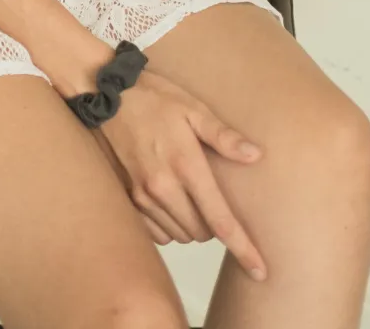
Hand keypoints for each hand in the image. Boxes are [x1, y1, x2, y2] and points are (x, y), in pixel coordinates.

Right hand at [95, 67, 267, 280]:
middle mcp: (163, 188)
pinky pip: (157, 233)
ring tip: (188, 194)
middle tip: (210, 194)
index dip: (243, 248)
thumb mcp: (194, 109)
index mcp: (186, 166)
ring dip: (191, 225)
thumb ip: (223, 136)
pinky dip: (169, 225)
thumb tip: (255, 155)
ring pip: (180, 236)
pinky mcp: (128, 201)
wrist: (109, 97)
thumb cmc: (156, 99)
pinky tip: (169, 201)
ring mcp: (143, 197)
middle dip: (213, 224)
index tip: (260, 271)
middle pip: (202, 233)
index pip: (220, 220)